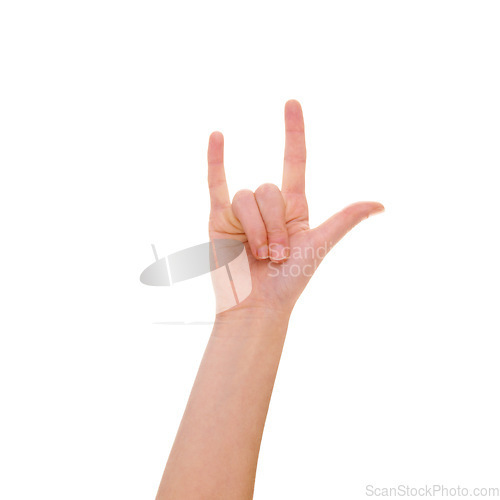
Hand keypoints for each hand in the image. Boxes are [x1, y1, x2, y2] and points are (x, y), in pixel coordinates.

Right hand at [207, 100, 383, 317]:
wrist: (257, 306)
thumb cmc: (290, 281)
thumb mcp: (319, 245)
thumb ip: (344, 220)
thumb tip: (381, 203)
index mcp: (294, 208)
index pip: (294, 160)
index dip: (293, 132)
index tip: (291, 103)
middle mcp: (268, 206)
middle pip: (268, 190)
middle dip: (274, 225)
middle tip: (277, 254)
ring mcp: (242, 212)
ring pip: (246, 198)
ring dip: (255, 229)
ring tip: (258, 255)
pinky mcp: (218, 219)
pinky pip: (216, 184)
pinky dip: (215, 161)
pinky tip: (217, 136)